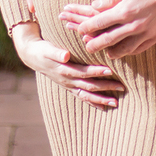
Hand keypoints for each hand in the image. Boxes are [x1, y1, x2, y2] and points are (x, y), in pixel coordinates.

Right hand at [10, 22, 124, 108]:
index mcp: (64, 70)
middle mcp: (68, 80)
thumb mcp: (47, 49)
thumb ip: (56, 52)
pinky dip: (93, 102)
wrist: (33, 57)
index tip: (110, 71)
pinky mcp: (69, 87)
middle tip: (121, 87)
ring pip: (87, 95)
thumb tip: (65, 55)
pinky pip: (82, 97)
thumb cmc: (43, 49)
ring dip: (101, 99)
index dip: (96, 72)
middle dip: (105, 87)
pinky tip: (104, 107)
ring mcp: (68, 85)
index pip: (84, 72)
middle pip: (89, 86)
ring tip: (116, 103)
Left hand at [61, 0, 155, 58]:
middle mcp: (132, 25)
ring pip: (123, 48)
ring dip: (112, 52)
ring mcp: (144, 33)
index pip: (100, 22)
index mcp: (124, 10)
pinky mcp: (155, 37)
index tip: (80, 29)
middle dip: (95, 44)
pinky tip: (123, 51)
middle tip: (87, 47)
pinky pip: (138, 49)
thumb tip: (95, 2)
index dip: (88, 27)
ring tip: (105, 53)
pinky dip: (129, 51)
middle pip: (108, 39)